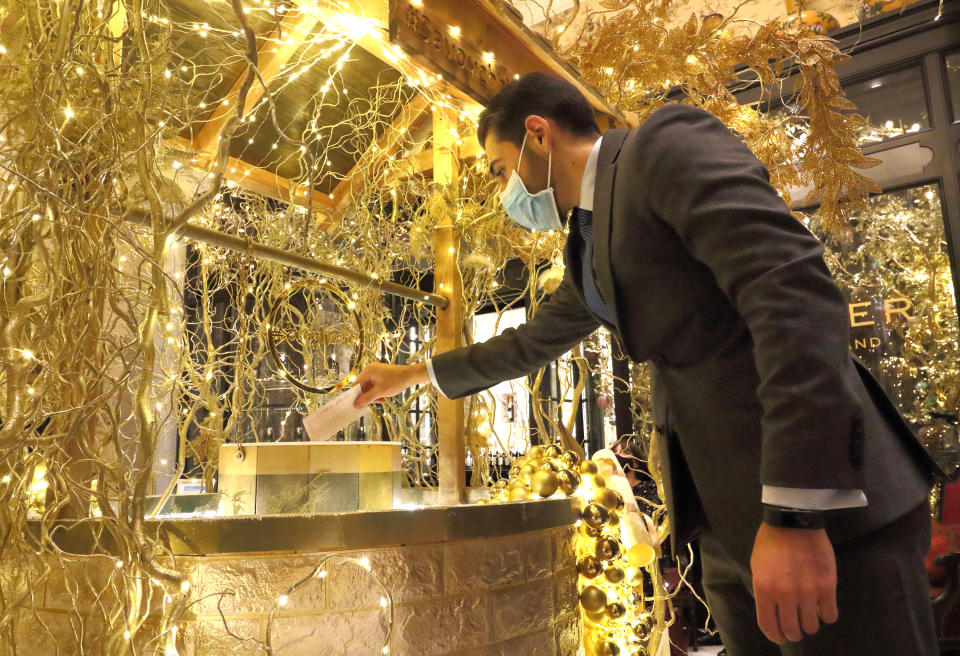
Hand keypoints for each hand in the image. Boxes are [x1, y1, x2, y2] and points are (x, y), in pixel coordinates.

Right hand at [352, 362, 428, 407]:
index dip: (356, 395)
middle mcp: (370, 370)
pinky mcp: (381, 374)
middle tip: (374, 402)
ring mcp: (376, 371)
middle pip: (363, 386)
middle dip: (368, 396)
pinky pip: (375, 384)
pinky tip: (384, 396)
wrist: (410, 375)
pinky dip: (378, 391)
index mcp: (367, 371)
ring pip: (370, 387)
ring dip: (374, 395)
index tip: (356, 405)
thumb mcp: (380, 392)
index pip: (356, 385)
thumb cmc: (395, 382)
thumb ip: (367, 398)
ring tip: (382, 399)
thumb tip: (355, 405)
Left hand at [750, 522, 837, 644]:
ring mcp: (808, 591)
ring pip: (812, 626)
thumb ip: (764, 590)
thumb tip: (772, 611)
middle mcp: (786, 595)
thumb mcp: (757, 566)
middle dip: (793, 633)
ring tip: (809, 617)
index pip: (769, 626)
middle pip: (792, 629)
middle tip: (795, 629)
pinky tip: (822, 608)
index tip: (780, 637)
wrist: (793, 520)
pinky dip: (826, 616)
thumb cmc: (771, 542)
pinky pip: (830, 615)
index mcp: (765, 590)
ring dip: (810, 625)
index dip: (775, 636)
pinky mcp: (827, 586)